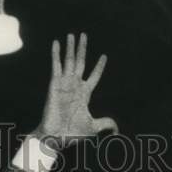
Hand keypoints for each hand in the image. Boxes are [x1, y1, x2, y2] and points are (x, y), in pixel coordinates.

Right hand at [35, 33, 117, 148]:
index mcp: (84, 95)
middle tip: (83, 35)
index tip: (104, 56)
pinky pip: (56, 65)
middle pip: (80, 62)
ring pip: (69, 61)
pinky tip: (56, 42)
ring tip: (72, 35)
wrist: (56, 136)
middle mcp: (74, 86)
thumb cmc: (73, 134)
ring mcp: (64, 84)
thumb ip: (106, 124)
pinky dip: (56, 54)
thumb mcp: (94, 128)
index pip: (94, 76)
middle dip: (82, 49)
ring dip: (70, 47)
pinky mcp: (54, 84)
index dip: (99, 67)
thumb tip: (116, 131)